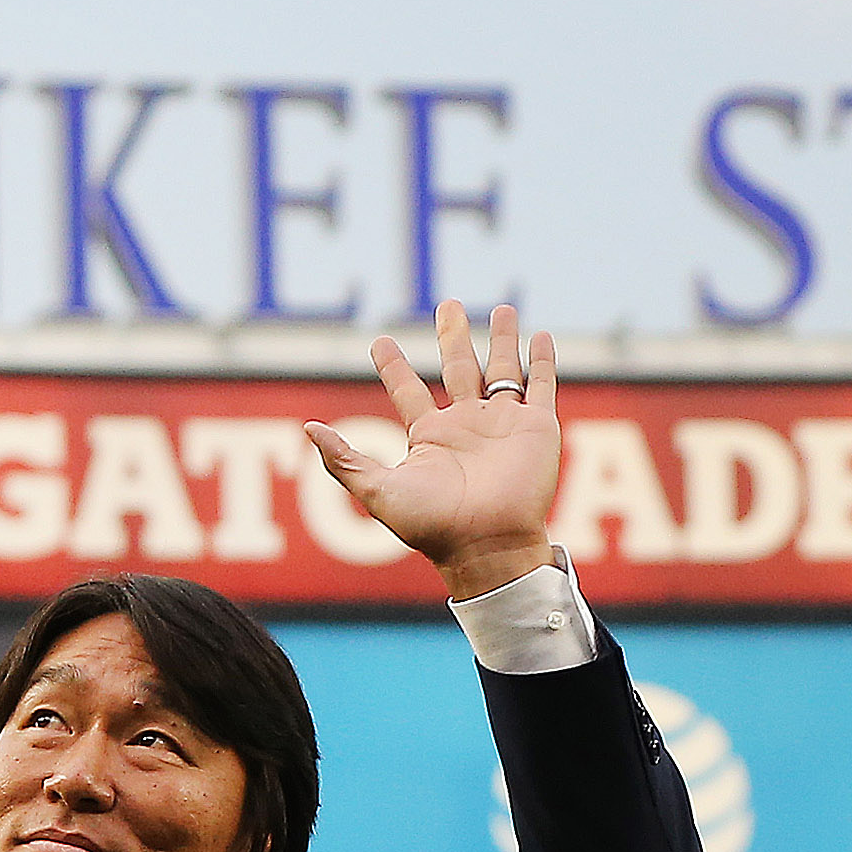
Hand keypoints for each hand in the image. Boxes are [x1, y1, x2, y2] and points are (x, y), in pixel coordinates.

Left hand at [307, 300, 558, 599]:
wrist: (488, 546)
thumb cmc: (434, 526)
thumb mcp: (379, 492)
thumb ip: (345, 460)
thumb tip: (308, 429)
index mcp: (430, 437)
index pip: (408, 392)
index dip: (393, 367)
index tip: (380, 342)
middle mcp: (467, 426)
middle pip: (460, 368)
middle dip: (453, 336)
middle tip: (448, 304)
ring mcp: (504, 425)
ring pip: (504, 370)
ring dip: (504, 340)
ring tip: (504, 309)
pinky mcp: (537, 429)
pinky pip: (542, 387)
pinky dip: (543, 362)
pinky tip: (542, 338)